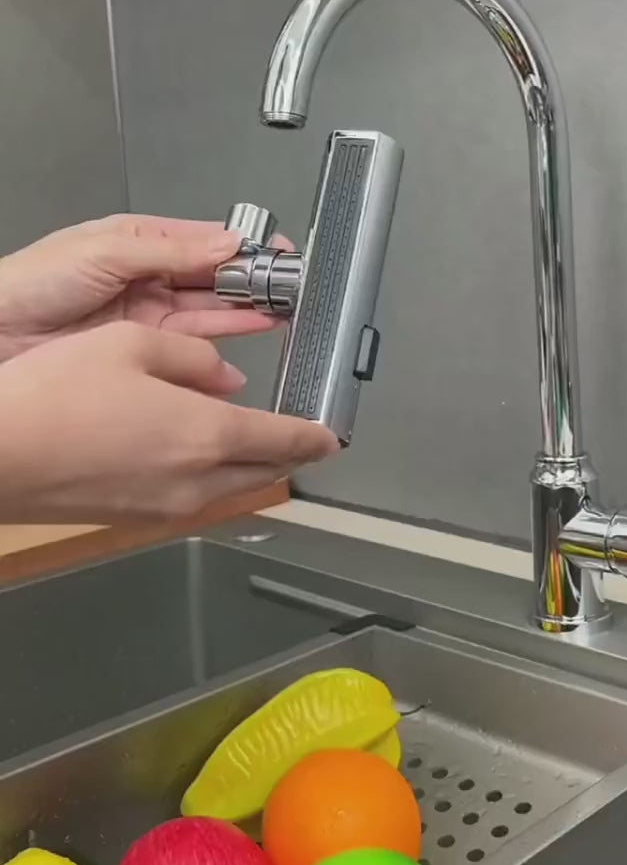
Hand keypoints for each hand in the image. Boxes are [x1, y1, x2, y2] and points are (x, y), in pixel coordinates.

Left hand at [0, 214, 283, 360]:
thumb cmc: (30, 282)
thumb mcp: (105, 251)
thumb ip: (170, 250)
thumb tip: (225, 244)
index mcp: (137, 240)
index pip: (203, 240)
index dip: (243, 245)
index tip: (278, 250)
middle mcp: (146, 276)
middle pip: (212, 277)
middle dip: (252, 279)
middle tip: (291, 285)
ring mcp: (145, 314)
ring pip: (208, 310)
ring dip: (245, 309)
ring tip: (283, 310)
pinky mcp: (141, 350)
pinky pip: (192, 343)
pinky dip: (223, 342)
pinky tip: (249, 341)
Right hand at [0, 323, 337, 525]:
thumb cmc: (57, 395)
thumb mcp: (131, 345)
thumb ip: (192, 359)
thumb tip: (223, 378)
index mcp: (207, 436)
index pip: (285, 441)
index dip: (315, 436)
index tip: (332, 435)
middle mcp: (196, 482)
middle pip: (264, 473)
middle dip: (289, 454)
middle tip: (302, 435)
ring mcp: (165, 508)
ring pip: (230, 487)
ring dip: (250, 465)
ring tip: (255, 438)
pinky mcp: (134, 518)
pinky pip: (194, 496)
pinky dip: (211, 474)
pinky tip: (193, 450)